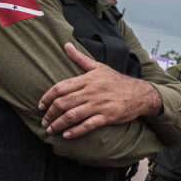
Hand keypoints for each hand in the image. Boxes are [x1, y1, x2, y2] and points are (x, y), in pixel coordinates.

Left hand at [38, 43, 161, 137]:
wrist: (140, 93)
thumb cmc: (117, 81)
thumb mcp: (99, 67)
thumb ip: (80, 58)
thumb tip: (66, 45)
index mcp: (87, 79)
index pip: (60, 88)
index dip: (47, 98)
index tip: (41, 106)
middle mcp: (91, 92)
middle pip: (63, 103)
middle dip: (50, 114)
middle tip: (44, 122)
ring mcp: (99, 105)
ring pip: (72, 116)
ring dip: (58, 124)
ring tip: (51, 130)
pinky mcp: (107, 117)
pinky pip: (87, 125)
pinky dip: (75, 131)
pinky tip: (67, 135)